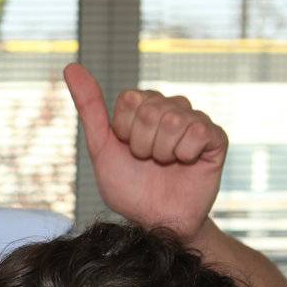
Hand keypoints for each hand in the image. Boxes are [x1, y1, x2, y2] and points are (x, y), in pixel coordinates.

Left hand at [65, 62, 227, 238]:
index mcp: (144, 107)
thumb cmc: (129, 187)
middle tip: (147, 161)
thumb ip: (90, 107)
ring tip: (166, 164)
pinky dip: (185, 155)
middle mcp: (170, 108)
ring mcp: (194, 121)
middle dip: (142, 144)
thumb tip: (71, 67)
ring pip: (174, 119)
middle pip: (151, 109)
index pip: (130, 99)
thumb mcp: (101, 148)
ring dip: (162, 152)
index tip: (127, 149)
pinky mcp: (215, 138)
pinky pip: (198, 132)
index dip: (123, 130)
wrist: (156, 219)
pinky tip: (187, 164)